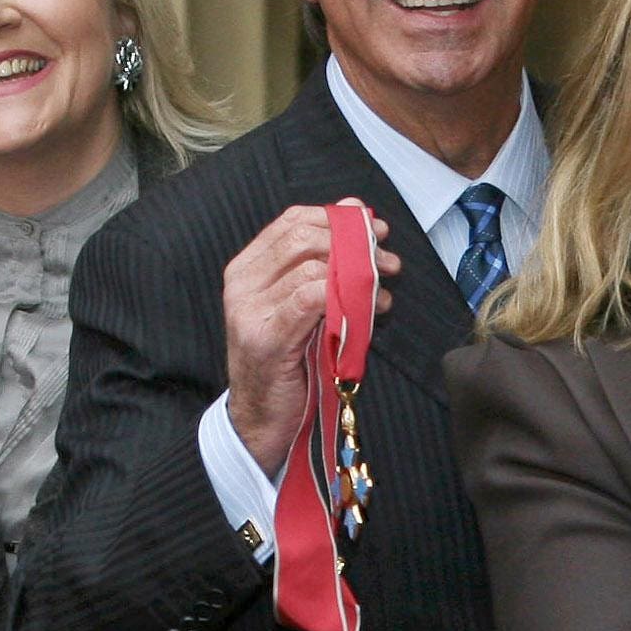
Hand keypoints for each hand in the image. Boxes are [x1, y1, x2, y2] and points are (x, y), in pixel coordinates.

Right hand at [224, 206, 400, 474]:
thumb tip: (354, 209)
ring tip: (384, 292)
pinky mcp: (267, 337)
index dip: (339, 218)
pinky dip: (351, 298)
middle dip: (355, 243)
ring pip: (313, 267)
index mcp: (246, 268)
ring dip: (361, 275)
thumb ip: (322, 262)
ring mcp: (250, 309)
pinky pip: (313, 298)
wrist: (262, 420)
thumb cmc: (289, 363)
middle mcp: (242, 283)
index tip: (375, 228)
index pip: (292, 220)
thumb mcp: (304, 305)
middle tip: (388, 260)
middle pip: (303, 237)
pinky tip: (373, 310)